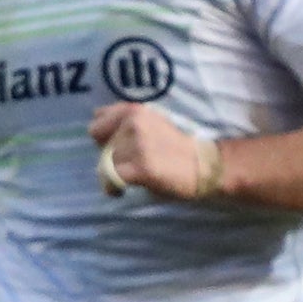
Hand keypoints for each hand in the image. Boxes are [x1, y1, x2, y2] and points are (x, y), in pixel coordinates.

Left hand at [89, 103, 221, 199]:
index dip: (105, 134)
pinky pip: (111, 178)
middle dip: (108, 153)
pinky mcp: (141, 167)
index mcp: (134, 110)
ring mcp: (137, 145)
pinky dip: (112, 187)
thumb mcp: (153, 122)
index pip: (98, 118)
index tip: (117, 146)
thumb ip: (129, 123)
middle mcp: (133, 123)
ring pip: (105, 162)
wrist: (204, 166)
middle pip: (98, 142)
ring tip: (130, 178)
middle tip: (126, 163)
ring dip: (113, 173)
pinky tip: (120, 191)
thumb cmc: (177, 148)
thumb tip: (102, 133)